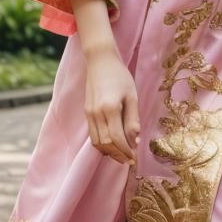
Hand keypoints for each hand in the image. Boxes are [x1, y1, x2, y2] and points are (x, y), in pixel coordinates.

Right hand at [83, 49, 140, 165]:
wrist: (100, 61)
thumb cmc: (120, 76)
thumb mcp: (132, 95)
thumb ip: (133, 119)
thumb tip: (135, 141)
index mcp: (110, 108)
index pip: (117, 139)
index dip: (125, 151)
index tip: (134, 158)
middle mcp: (97, 113)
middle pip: (106, 144)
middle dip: (118, 155)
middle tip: (129, 160)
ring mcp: (89, 113)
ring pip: (97, 142)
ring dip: (109, 152)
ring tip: (121, 154)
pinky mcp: (86, 112)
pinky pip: (93, 134)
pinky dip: (102, 143)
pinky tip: (112, 144)